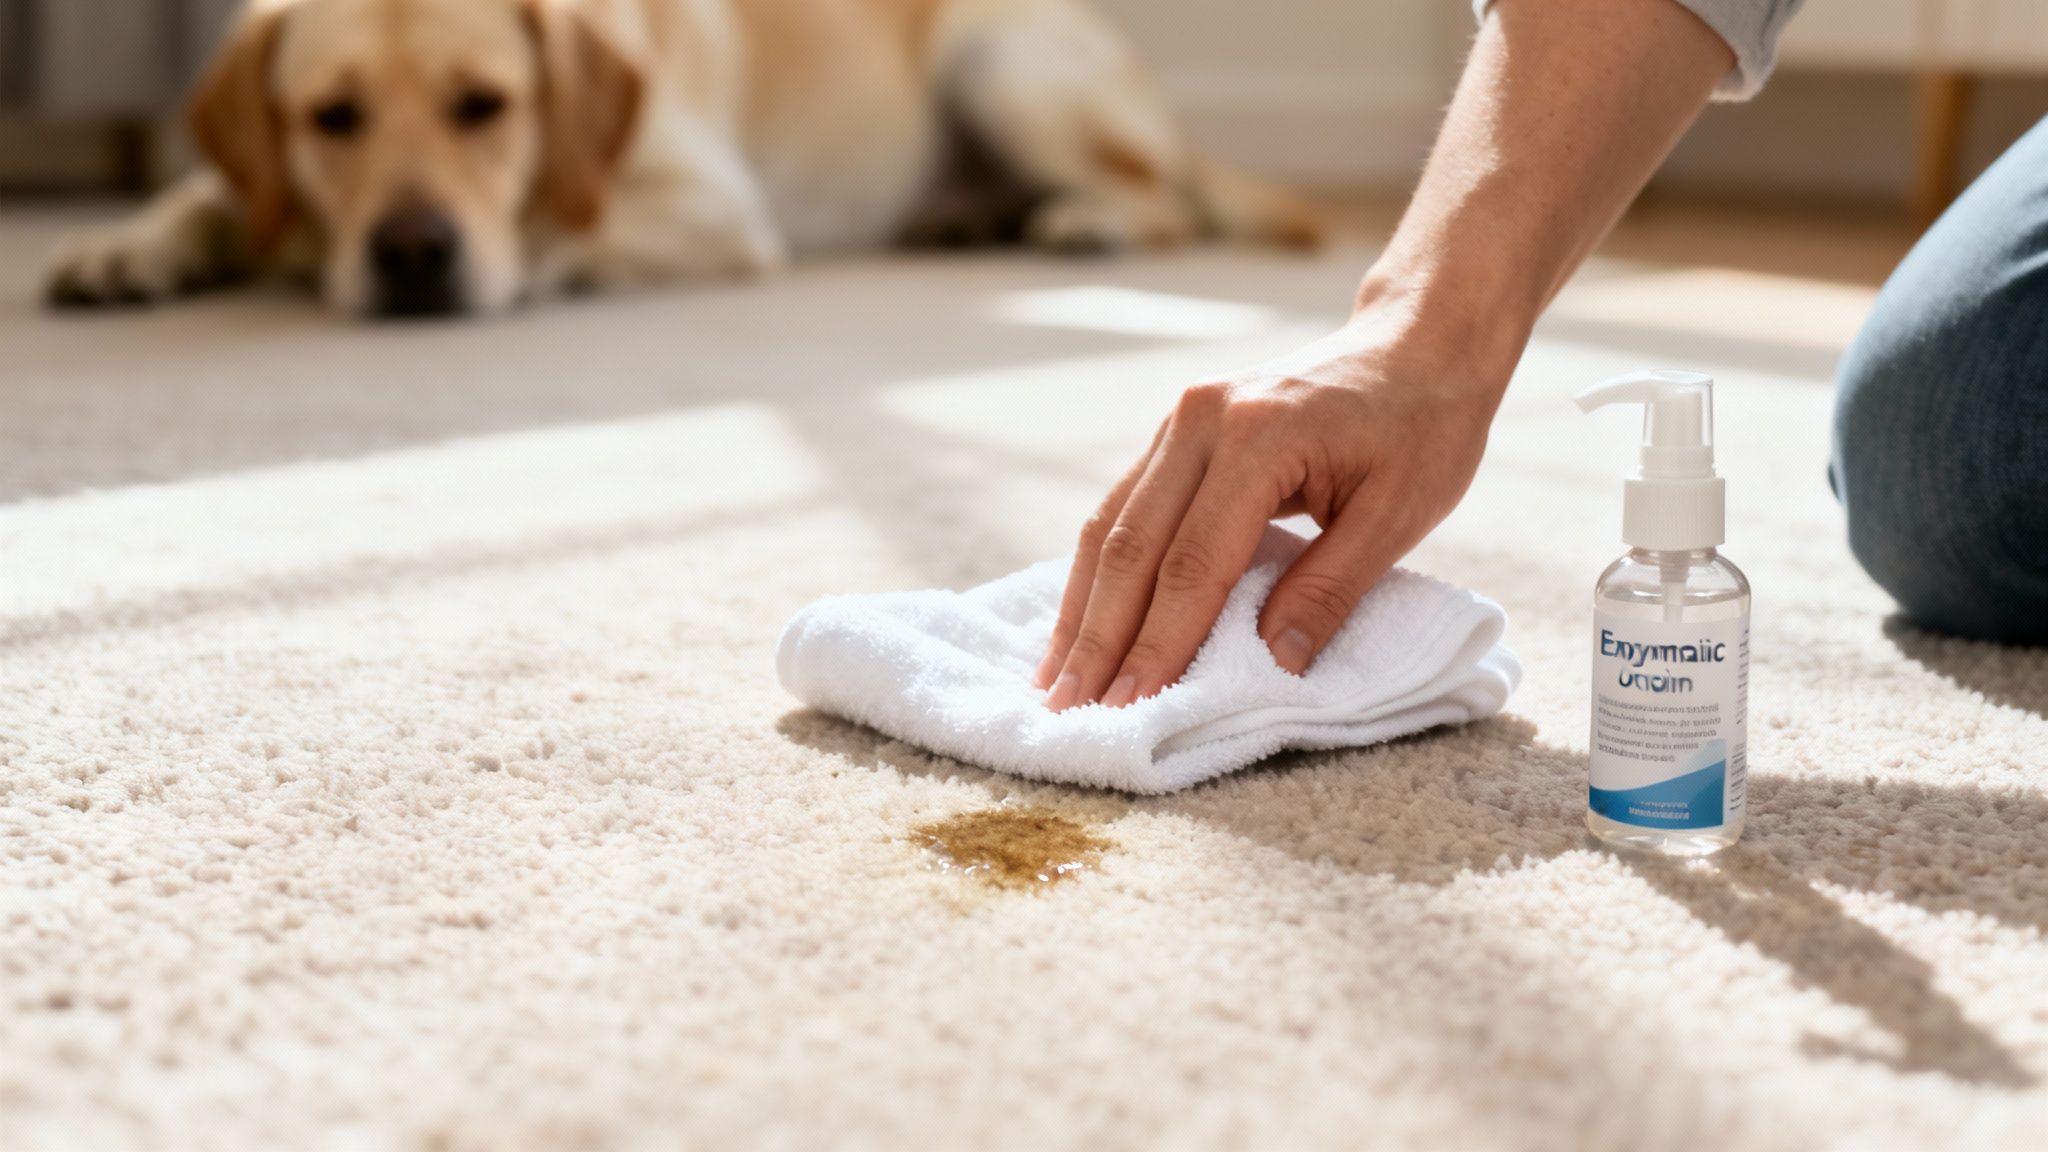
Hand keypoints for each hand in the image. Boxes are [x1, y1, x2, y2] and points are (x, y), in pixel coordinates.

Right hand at [1037, 304, 1505, 709]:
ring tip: (1055, 680)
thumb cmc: (1422, 428)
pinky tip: (1080, 621)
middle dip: (1099, 637)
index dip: (1159, 641)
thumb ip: (1330, 589)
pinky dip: (1097, 572)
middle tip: (1068, 709)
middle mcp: (1201, 420)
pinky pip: (1122, 509)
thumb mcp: (1399, 515)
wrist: (1416, 343)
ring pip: (1110, 527)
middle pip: (1132, 546)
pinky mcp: (1174, 433)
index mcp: (1260, 437)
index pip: (1193, 562)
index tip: (1130, 705)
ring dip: (1081, 609)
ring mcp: (1179, 421)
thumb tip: (1273, 664)